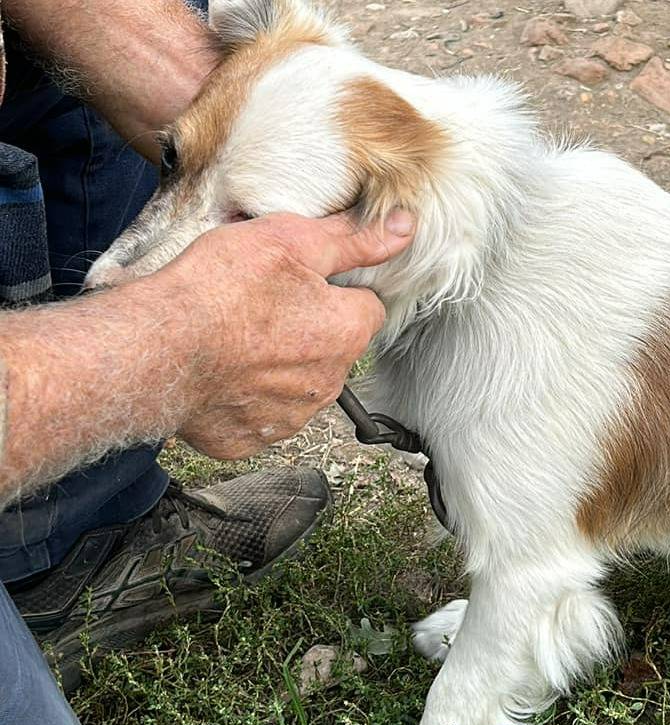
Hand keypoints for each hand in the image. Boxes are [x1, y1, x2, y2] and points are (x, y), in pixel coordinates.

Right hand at [143, 211, 412, 458]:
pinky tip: (218, 373)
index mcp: (346, 334)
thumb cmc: (219, 292)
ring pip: (296, 384)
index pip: (366, 307)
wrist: (154, 351)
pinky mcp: (248, 438)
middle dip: (306, 328)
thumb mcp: (291, 241)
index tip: (304, 280)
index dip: (336, 288)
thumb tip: (404, 229)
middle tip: (260, 304)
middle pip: (331, 348)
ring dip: (276, 364)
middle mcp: (327, 383)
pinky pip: (255, 414)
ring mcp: (288, 416)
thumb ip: (352, 240)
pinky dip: (241, 397)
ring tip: (234, 338)